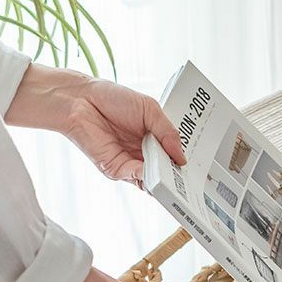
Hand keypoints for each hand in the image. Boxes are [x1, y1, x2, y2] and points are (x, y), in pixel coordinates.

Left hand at [6, 64, 185, 186]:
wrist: (80, 100)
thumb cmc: (112, 99)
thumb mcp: (150, 110)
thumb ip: (168, 133)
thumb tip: (182, 157)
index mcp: (155, 139)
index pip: (174, 156)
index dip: (186, 163)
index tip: (201, 170)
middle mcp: (144, 154)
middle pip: (167, 172)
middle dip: (180, 178)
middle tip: (196, 182)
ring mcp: (132, 164)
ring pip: (155, 180)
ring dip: (167, 182)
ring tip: (181, 182)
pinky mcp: (118, 170)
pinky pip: (138, 179)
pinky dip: (150, 180)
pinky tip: (159, 176)